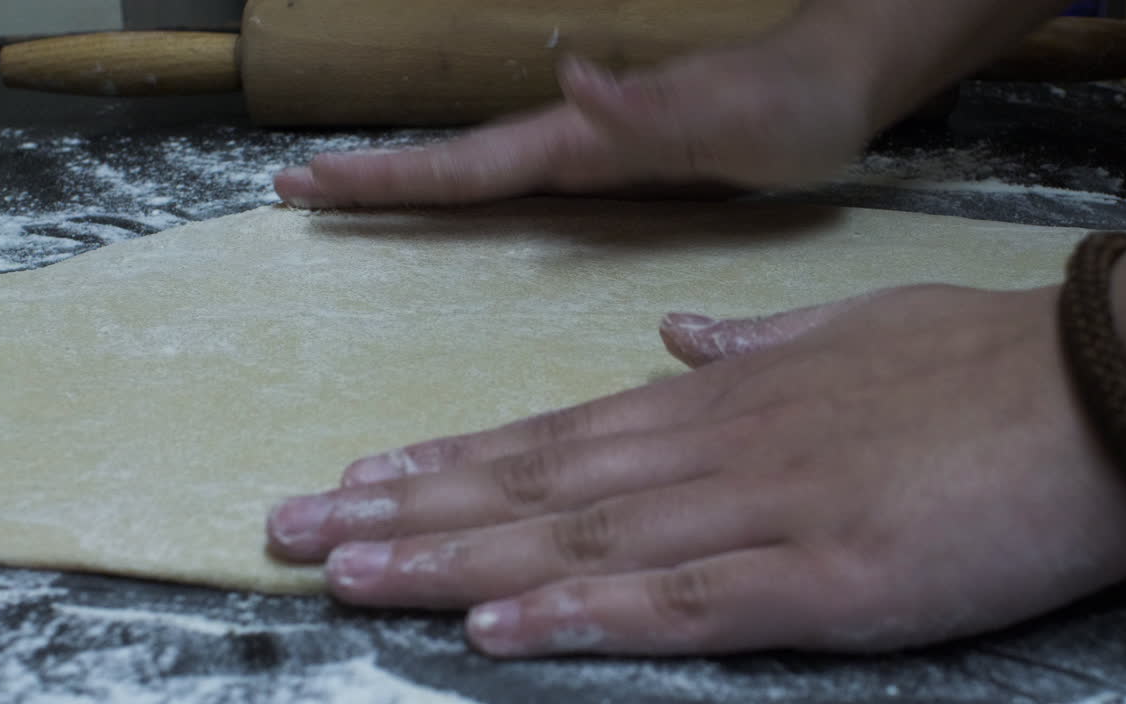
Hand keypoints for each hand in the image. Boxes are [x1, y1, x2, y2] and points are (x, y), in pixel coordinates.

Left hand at [266, 285, 1125, 656]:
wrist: (1104, 388)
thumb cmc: (979, 361)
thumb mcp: (853, 331)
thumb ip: (754, 341)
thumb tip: (676, 334)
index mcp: (725, 398)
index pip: (558, 431)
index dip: (454, 458)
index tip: (365, 473)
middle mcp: (715, 450)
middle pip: (537, 483)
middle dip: (408, 509)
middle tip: (296, 525)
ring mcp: (761, 513)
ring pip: (578, 538)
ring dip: (454, 556)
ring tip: (346, 568)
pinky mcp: (822, 580)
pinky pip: (677, 602)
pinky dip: (579, 614)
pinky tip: (493, 627)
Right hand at [273, 2, 875, 207]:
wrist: (830, 84)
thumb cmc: (787, 105)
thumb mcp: (729, 111)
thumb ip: (651, 103)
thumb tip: (569, 76)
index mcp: (586, 139)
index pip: (472, 162)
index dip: (394, 174)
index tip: (312, 181)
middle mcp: (578, 142)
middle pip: (459, 164)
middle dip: (376, 178)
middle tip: (295, 189)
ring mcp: (594, 152)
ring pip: (484, 173)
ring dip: (411, 184)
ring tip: (344, 195)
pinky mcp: (619, 167)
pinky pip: (526, 187)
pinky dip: (474, 194)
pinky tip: (458, 205)